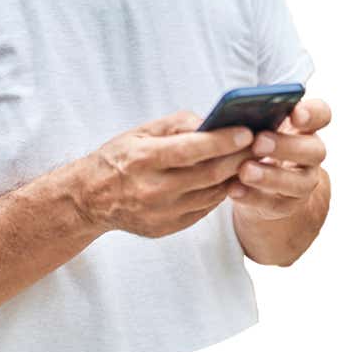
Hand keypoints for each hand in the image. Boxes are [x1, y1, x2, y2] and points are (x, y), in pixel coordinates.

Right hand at [81, 111, 255, 237]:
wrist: (91, 198)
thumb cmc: (119, 157)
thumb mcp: (139, 132)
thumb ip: (175, 125)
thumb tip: (210, 122)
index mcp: (144, 158)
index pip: (191, 150)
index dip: (222, 141)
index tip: (247, 131)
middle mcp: (153, 188)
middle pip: (208, 174)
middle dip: (239, 158)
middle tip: (260, 144)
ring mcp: (161, 212)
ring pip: (211, 194)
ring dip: (234, 176)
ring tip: (250, 160)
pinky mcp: (167, 228)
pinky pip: (203, 209)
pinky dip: (219, 193)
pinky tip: (228, 178)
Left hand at [228, 98, 330, 219]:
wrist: (262, 182)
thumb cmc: (256, 140)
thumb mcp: (258, 125)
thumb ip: (254, 115)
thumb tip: (232, 109)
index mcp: (305, 126)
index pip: (321, 114)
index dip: (313, 113)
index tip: (295, 114)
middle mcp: (310, 153)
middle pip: (314, 150)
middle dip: (286, 146)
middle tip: (259, 142)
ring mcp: (303, 182)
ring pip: (298, 182)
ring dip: (271, 176)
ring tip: (245, 171)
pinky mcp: (287, 205)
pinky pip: (274, 204)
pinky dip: (252, 197)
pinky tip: (234, 189)